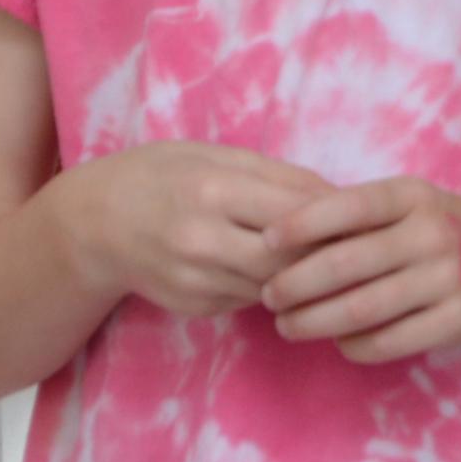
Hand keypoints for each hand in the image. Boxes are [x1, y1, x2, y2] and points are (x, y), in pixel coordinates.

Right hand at [63, 144, 336, 317]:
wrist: (94, 224)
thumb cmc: (162, 175)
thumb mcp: (215, 155)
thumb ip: (278, 175)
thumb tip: (340, 196)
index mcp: (213, 190)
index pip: (297, 215)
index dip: (338, 220)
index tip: (367, 218)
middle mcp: (203, 240)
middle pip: (291, 261)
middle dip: (326, 257)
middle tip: (356, 248)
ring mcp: (196, 280)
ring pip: (274, 286)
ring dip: (301, 276)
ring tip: (324, 259)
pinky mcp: (194, 306)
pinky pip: (249, 299)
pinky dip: (267, 286)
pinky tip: (269, 270)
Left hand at [263, 178, 460, 363]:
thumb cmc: (445, 229)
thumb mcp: (412, 204)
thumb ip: (361, 215)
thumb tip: (283, 238)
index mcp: (414, 196)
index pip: (347, 207)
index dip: (300, 224)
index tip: (264, 241)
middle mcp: (432, 233)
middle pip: (345, 264)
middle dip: (294, 283)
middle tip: (268, 296)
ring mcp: (446, 279)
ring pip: (360, 309)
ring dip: (313, 321)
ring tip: (288, 325)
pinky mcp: (454, 321)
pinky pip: (388, 341)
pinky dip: (352, 346)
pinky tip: (337, 342)